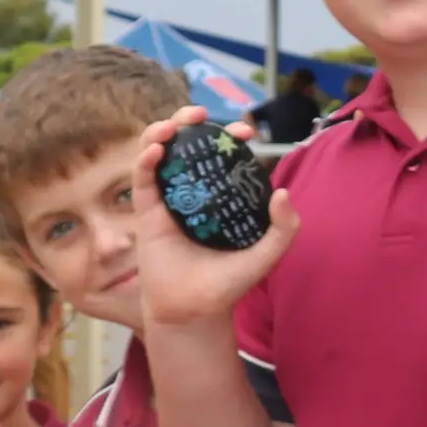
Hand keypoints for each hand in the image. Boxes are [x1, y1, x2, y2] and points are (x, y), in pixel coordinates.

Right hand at [125, 112, 296, 334]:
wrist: (193, 311)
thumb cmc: (227, 285)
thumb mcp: (265, 256)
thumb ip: (283, 229)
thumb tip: (283, 192)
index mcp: (222, 195)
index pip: (225, 156)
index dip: (231, 137)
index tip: (244, 131)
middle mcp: (195, 191)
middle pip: (188, 145)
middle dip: (192, 122)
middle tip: (201, 115)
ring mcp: (169, 198)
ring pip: (161, 153)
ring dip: (162, 132)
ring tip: (173, 126)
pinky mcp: (147, 211)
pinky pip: (143, 179)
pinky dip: (145, 159)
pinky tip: (155, 151)